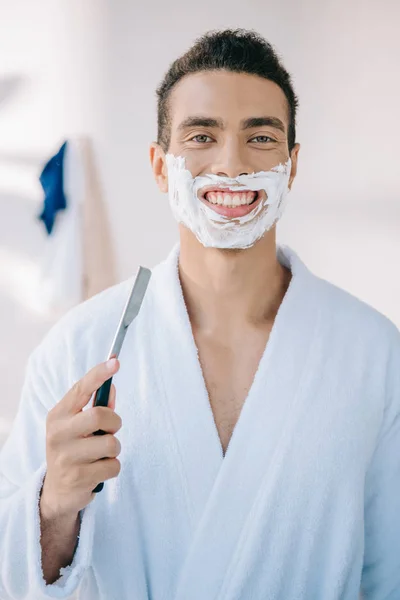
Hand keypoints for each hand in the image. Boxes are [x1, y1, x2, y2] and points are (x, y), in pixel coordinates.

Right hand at [40, 359, 121, 519]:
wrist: (58, 491)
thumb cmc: (74, 449)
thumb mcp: (78, 425)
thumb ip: (95, 406)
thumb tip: (112, 386)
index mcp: (58, 415)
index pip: (80, 388)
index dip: (99, 374)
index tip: (115, 362)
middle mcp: (58, 433)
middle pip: (99, 415)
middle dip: (114, 422)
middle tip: (110, 430)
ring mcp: (66, 457)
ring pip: (111, 443)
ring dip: (114, 449)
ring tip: (101, 455)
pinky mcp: (78, 478)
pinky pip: (113, 466)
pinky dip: (112, 468)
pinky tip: (98, 471)